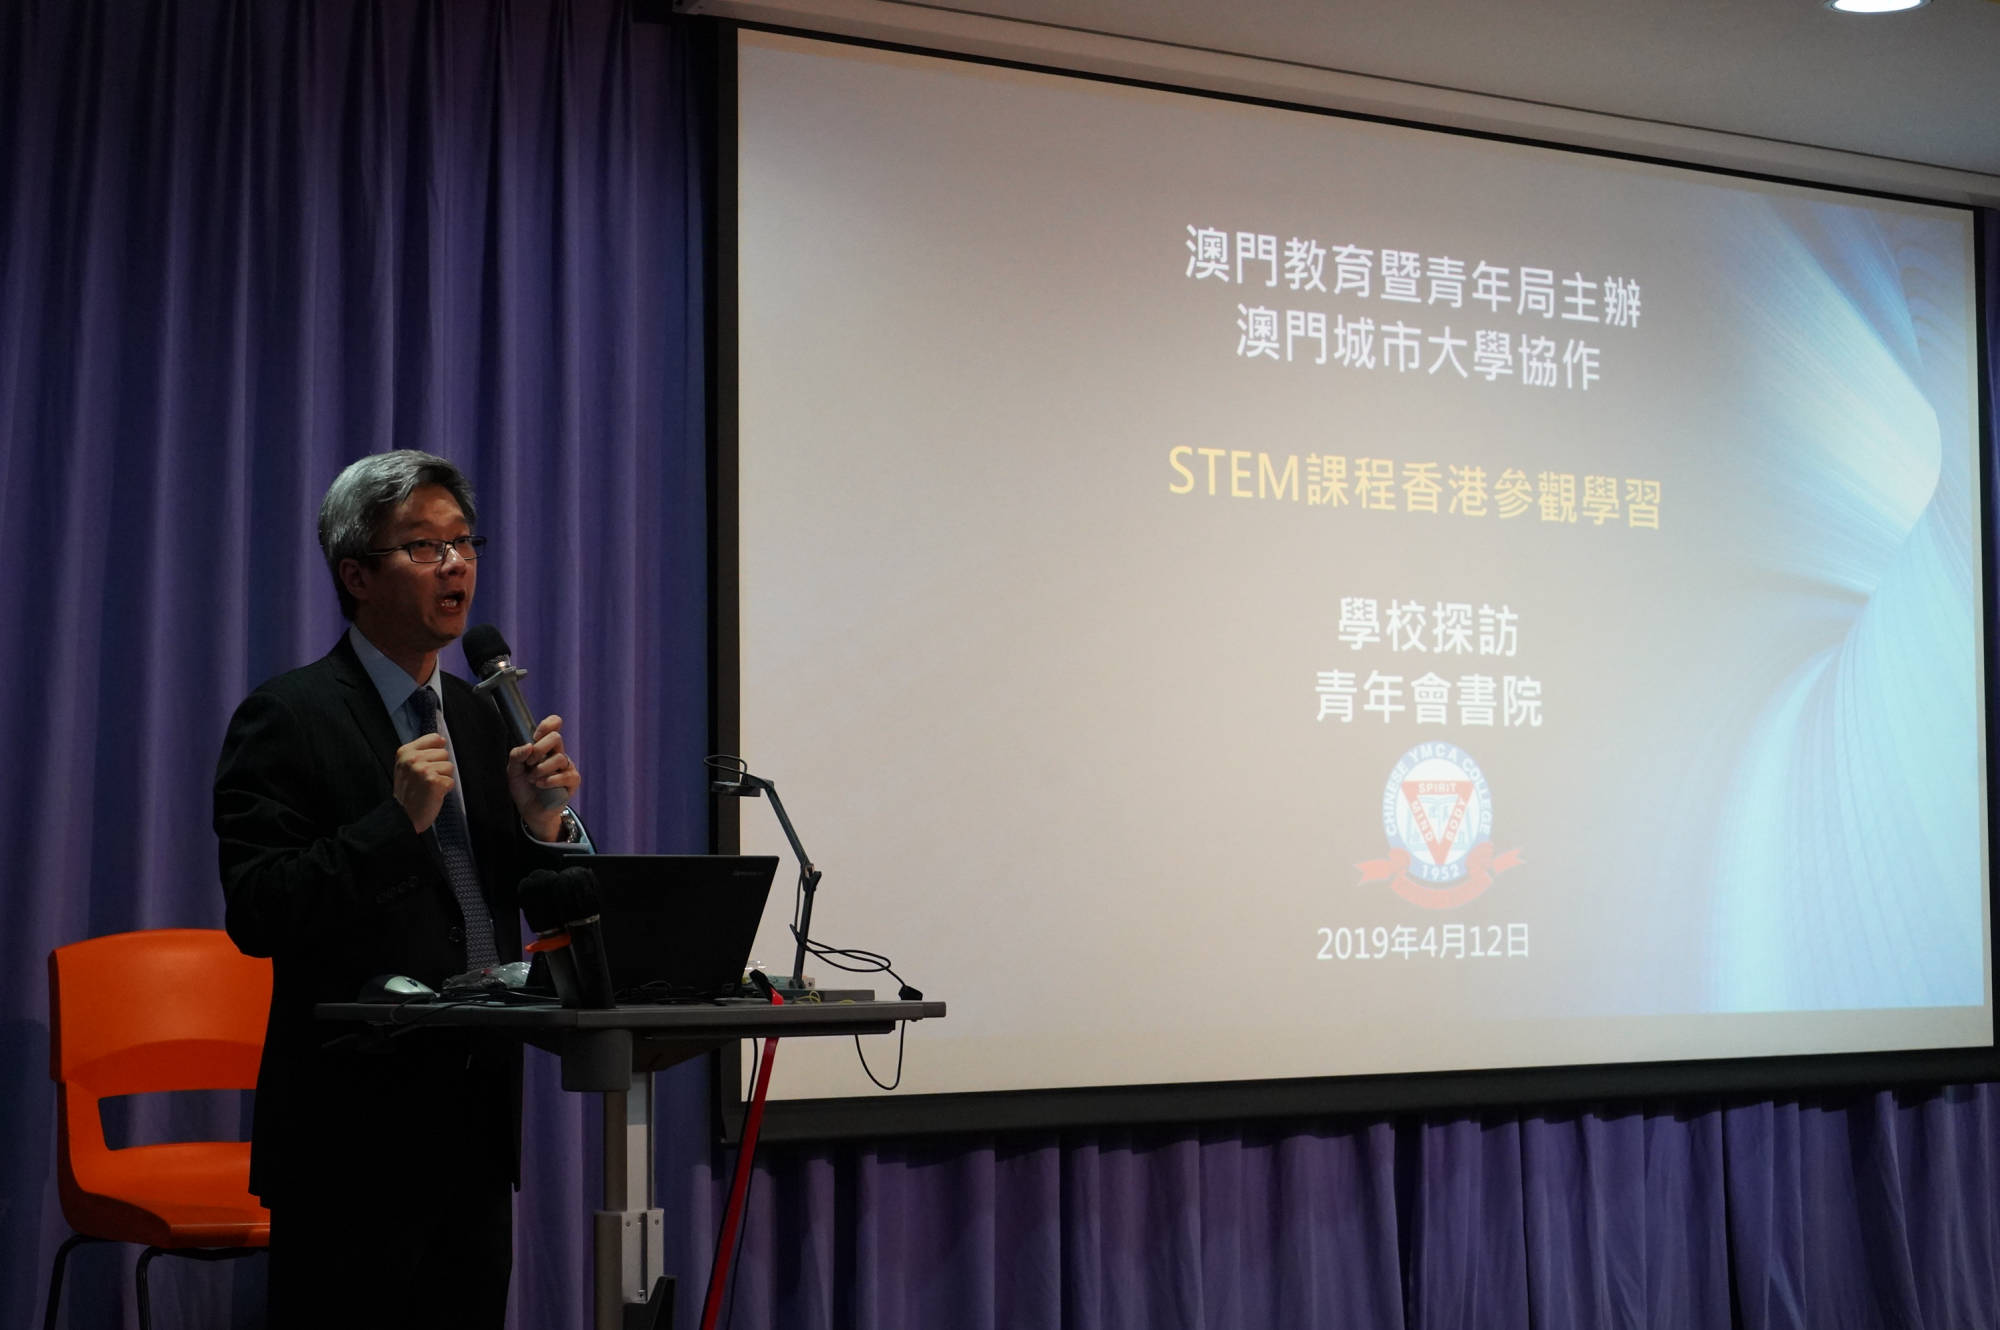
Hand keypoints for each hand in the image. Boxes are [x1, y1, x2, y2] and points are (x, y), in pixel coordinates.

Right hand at [393, 733, 456, 833]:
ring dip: (443, 779)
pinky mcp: (433, 782)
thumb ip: (421, 752)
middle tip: (426, 781)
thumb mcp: (406, 766)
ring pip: (449, 767)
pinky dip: (445, 790)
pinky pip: (451, 781)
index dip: (436, 752)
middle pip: (444, 754)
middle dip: (440, 768)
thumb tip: (442, 740)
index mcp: (405, 752)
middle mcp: (413, 759)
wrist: (402, 816)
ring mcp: (423, 770)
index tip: (428, 764)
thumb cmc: (408, 792)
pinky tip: (432, 794)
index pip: (435, 738)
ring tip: (429, 787)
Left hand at [508, 714, 580, 839]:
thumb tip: (528, 746)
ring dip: (541, 769)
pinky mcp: (572, 780)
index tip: (536, 735)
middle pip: (556, 737)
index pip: (553, 726)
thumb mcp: (513, 770)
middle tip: (529, 763)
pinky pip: (565, 775)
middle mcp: (557, 753)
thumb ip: (516, 756)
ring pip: (559, 758)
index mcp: (544, 747)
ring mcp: (566, 767)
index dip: (548, 724)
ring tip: (532, 779)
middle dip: (540, 749)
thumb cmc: (523, 788)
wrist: (530, 810)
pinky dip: (550, 780)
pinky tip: (540, 785)